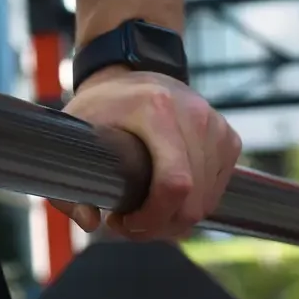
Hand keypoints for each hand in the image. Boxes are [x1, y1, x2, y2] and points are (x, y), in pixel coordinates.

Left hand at [57, 69, 241, 241]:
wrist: (128, 74)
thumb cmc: (99, 107)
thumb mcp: (73, 135)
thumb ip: (70, 182)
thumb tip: (90, 221)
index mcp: (156, 109)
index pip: (175, 182)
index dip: (153, 217)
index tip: (123, 222)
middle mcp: (194, 114)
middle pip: (193, 200)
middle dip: (161, 224)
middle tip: (130, 222)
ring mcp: (215, 125)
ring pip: (207, 201)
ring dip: (177, 217)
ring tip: (145, 206)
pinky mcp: (228, 136)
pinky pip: (216, 190)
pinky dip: (193, 202)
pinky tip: (166, 193)